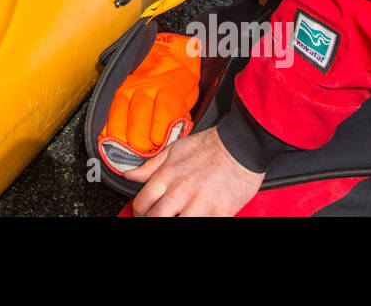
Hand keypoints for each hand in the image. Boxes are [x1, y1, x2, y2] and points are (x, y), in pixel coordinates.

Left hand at [123, 127, 263, 215]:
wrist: (241, 146)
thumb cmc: (209, 146)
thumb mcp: (174, 150)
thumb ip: (150, 166)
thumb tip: (129, 175)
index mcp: (168, 175)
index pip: (142, 202)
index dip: (139, 212)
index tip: (143, 213)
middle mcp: (181, 190)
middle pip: (156, 218)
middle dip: (151, 221)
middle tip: (156, 219)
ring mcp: (200, 203)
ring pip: (178, 224)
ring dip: (174, 222)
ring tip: (177, 217)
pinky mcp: (220, 212)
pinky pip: (203, 225)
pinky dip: (197, 223)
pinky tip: (196, 217)